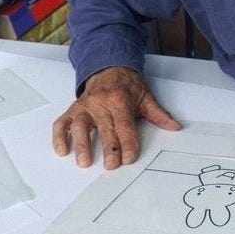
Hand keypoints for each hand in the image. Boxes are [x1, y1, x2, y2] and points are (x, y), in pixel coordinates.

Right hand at [52, 66, 180, 169]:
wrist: (110, 68)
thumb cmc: (127, 86)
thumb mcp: (145, 97)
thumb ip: (159, 114)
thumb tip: (175, 127)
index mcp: (119, 99)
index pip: (124, 123)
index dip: (127, 141)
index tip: (130, 157)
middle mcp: (100, 102)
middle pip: (104, 127)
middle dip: (109, 147)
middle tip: (111, 165)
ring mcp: (84, 106)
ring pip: (80, 125)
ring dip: (81, 144)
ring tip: (84, 162)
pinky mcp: (73, 110)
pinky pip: (62, 123)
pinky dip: (59, 137)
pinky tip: (63, 151)